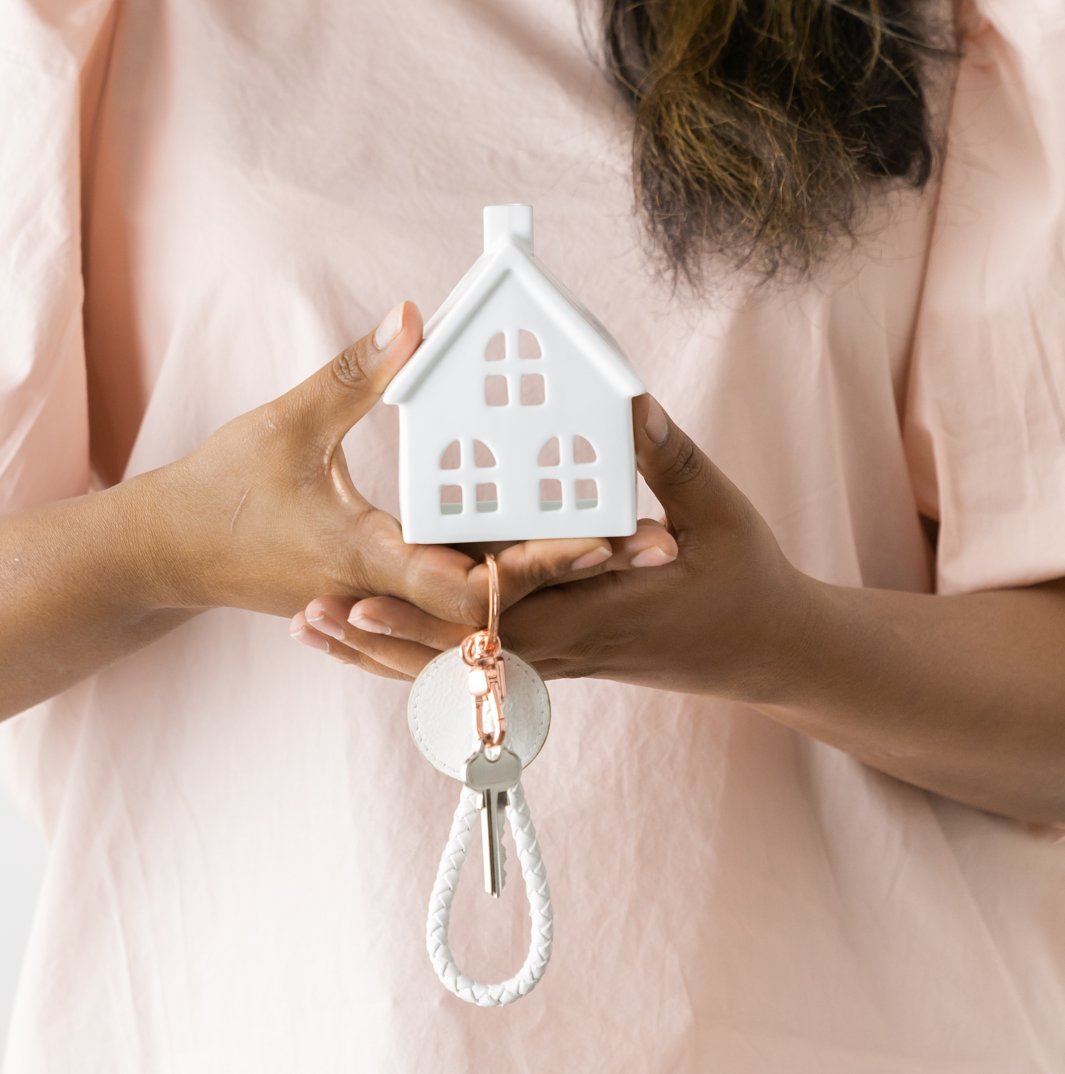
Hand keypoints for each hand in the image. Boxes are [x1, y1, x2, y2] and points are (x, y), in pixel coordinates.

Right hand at [146, 302, 645, 641]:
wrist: (168, 558)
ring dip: (558, 580)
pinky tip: (557, 557)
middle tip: (657, 544)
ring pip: (490, 607)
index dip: (538, 562)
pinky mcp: (386, 597)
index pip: (467, 577)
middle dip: (580, 572)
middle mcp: (388, 594)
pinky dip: (510, 584)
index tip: (604, 540)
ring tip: (631, 545)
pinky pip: (460, 603)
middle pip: (504, 598)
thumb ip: (357, 373)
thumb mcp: (286, 425)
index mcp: (366, 558)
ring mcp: (390, 602)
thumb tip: (416, 317)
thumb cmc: (218, 492)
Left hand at [296, 396, 805, 696]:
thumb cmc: (748, 581)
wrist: (767, 652)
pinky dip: (418, 658)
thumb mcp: (720, 511)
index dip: (427, 608)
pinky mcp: (556, 657)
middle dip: (379, 636)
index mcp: (598, 612)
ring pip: (454, 669)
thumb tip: (629, 404)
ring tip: (312, 629)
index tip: (362, 590)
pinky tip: (370, 641)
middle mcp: (567, 646)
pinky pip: (474, 666)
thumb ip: (669, 460)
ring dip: (384, 653)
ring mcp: (558, 659)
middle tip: (306, 614)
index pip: (499, 617)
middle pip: (453, 654)